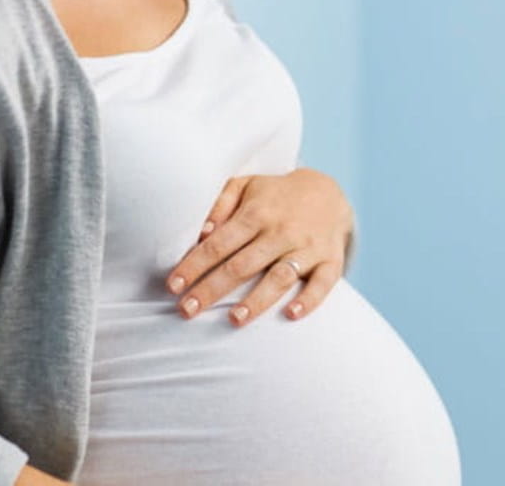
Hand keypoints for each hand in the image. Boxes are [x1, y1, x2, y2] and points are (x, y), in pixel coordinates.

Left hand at [165, 167, 354, 327]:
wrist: (328, 192)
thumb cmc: (275, 195)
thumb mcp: (245, 186)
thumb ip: (220, 204)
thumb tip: (201, 233)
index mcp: (256, 213)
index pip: (219, 243)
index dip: (194, 265)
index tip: (173, 286)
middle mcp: (280, 231)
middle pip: (242, 265)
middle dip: (212, 289)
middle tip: (187, 311)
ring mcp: (307, 247)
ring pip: (280, 276)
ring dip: (257, 299)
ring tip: (234, 319)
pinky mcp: (331, 260)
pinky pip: (323, 283)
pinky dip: (309, 299)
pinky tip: (291, 315)